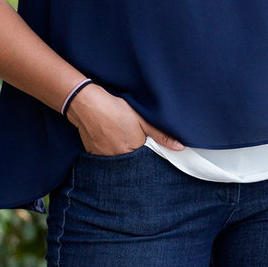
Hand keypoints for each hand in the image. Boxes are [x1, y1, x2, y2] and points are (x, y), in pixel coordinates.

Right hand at [65, 83, 184, 154]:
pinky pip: (105, 158)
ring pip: (118, 160)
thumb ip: (161, 135)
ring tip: (119, 136)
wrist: (86, 104)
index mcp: (132, 152)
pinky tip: (109, 138)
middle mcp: (117, 160)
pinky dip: (109, 150)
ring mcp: (103, 158)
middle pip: (132, 162)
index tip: (145, 143)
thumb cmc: (115, 110)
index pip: (146, 162)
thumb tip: (180, 147)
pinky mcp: (93, 154)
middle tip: (129, 136)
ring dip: (121, 152)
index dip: (148, 153)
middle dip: (135, 154)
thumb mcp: (142, 120)